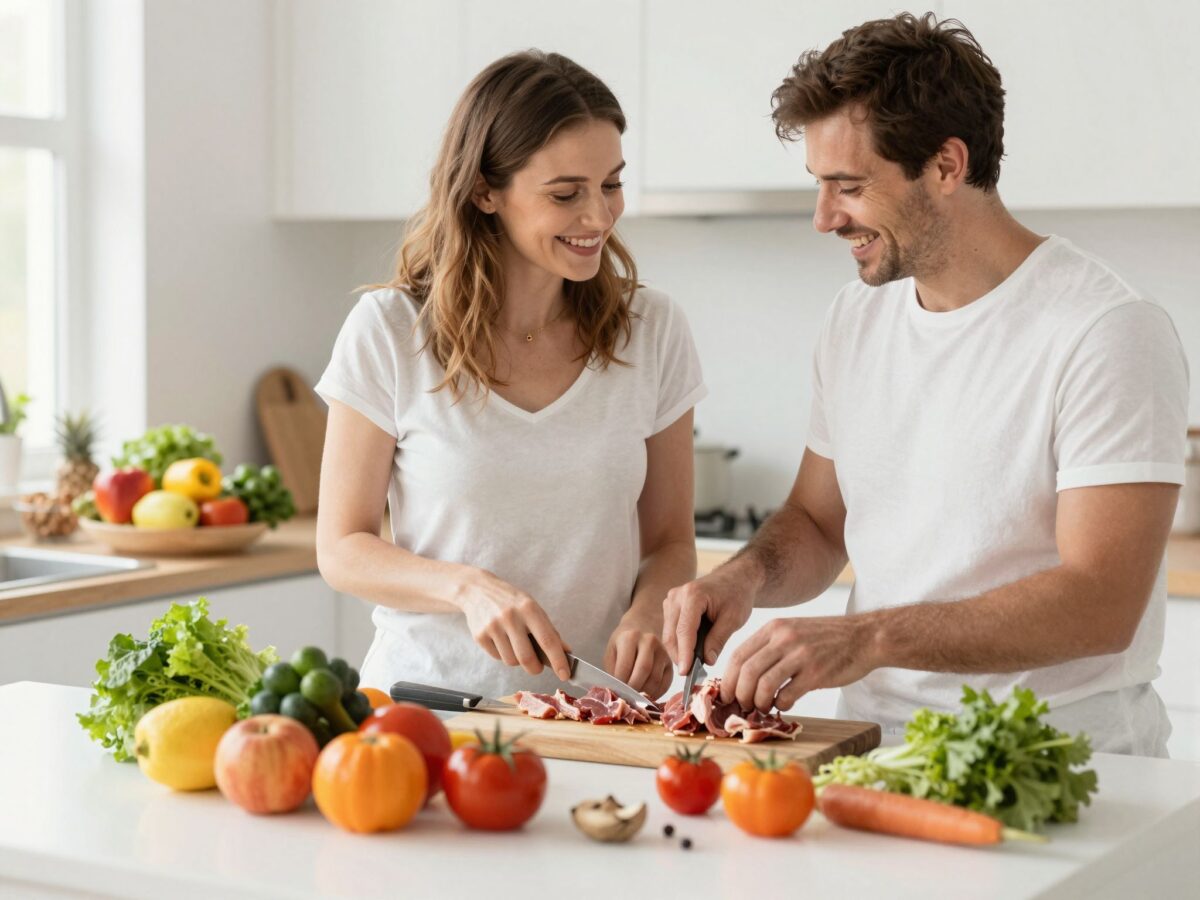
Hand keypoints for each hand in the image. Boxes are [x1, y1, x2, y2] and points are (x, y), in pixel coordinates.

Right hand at [453, 568, 571, 680]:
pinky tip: (501, 640)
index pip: (547, 640)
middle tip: (537, 666)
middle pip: (527, 658)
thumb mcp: (532, 608)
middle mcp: (510, 617)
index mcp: (529, 608)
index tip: (565, 674)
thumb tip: (566, 651)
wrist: (477, 590)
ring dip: (517, 660)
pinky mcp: (479, 636)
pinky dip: (503, 654)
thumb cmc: (510, 601)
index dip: (558, 660)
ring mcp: (493, 626)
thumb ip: (549, 630)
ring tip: (515, 645)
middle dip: (535, 668)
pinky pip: (497, 658)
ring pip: (511, 661)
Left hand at [604, 614, 673, 699]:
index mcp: (630, 637)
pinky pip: (666, 683)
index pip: (625, 666)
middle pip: (643, 671)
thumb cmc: (623, 642)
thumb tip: (618, 692)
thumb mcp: (612, 651)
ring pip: (655, 679)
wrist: (642, 625)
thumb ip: (613, 670)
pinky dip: (656, 693)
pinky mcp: (671, 662)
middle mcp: (649, 641)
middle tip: (627, 696)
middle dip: (633, 688)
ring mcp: (663, 650)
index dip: (620, 683)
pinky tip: (647, 693)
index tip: (617, 691)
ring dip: (644, 692)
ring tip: (636, 694)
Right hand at [662, 569, 753, 673]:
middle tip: (692, 675)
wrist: (736, 577)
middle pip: (672, 634)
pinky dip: (679, 643)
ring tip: (694, 665)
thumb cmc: (737, 594)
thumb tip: (706, 661)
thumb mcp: (733, 619)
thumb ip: (719, 639)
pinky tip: (691, 653)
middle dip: (680, 656)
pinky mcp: (671, 605)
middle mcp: (676, 596)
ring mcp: (671, 600)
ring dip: (678, 651)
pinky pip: (670, 629)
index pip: (684, 631)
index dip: (685, 654)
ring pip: (668, 634)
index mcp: (692, 595)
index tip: (686, 673)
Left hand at [720, 615, 876, 711]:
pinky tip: (784, 704)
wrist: (865, 636)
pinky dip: (780, 705)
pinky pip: (787, 695)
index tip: (727, 695)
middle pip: (747, 671)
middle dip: (740, 694)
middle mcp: (784, 639)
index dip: (728, 679)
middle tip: (743, 706)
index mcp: (774, 628)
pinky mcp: (816, 673)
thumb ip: (771, 648)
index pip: (739, 655)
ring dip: (758, 703)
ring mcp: (800, 655)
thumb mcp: (794, 631)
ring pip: (763, 685)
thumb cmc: (828, 638)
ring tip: (763, 708)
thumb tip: (745, 676)